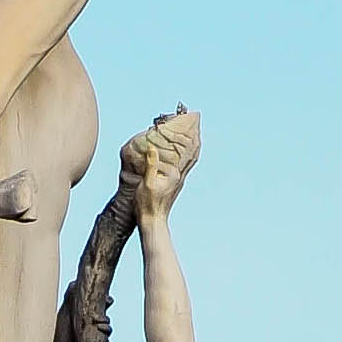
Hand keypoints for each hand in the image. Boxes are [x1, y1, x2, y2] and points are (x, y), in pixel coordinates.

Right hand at [118, 105, 200, 219]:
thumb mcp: (146, 183)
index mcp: (175, 174)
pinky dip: (186, 154)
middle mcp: (180, 176)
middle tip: (195, 121)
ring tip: (192, 131)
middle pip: (192, 152)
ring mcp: (178, 180)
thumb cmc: (147, 204)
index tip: (191, 120)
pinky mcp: (174, 183)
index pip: (186, 150)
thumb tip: (153, 147)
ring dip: (191, 144)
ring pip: (189, 158)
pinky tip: (182, 151)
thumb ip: (151, 165)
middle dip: (194, 135)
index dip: (189, 134)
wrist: (153, 221)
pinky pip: (183, 164)